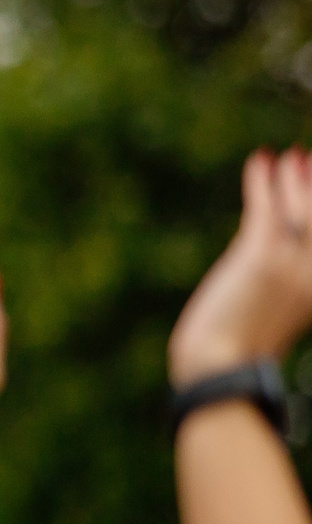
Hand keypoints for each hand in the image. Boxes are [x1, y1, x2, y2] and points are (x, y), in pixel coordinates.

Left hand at [169, 149, 311, 384]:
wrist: (220, 366)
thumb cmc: (235, 345)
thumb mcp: (271, 305)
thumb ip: (278, 273)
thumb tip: (264, 240)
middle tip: (308, 161)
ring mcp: (291, 264)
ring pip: (300, 209)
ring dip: (294, 181)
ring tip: (290, 157)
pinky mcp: (260, 257)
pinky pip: (265, 209)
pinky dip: (262, 183)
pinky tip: (259, 162)